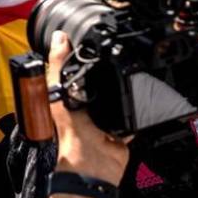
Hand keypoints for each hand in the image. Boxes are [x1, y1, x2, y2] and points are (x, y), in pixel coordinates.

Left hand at [48, 31, 128, 185]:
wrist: (93, 160)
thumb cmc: (69, 131)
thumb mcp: (58, 90)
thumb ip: (58, 64)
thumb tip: (58, 37)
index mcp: (64, 95)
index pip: (71, 70)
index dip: (76, 56)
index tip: (85, 40)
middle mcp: (83, 105)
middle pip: (96, 81)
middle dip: (103, 71)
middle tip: (111, 56)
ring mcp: (103, 116)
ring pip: (116, 95)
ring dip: (121, 88)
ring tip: (125, 73)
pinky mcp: (121, 127)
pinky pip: (133, 114)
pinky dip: (137, 108)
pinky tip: (140, 96)